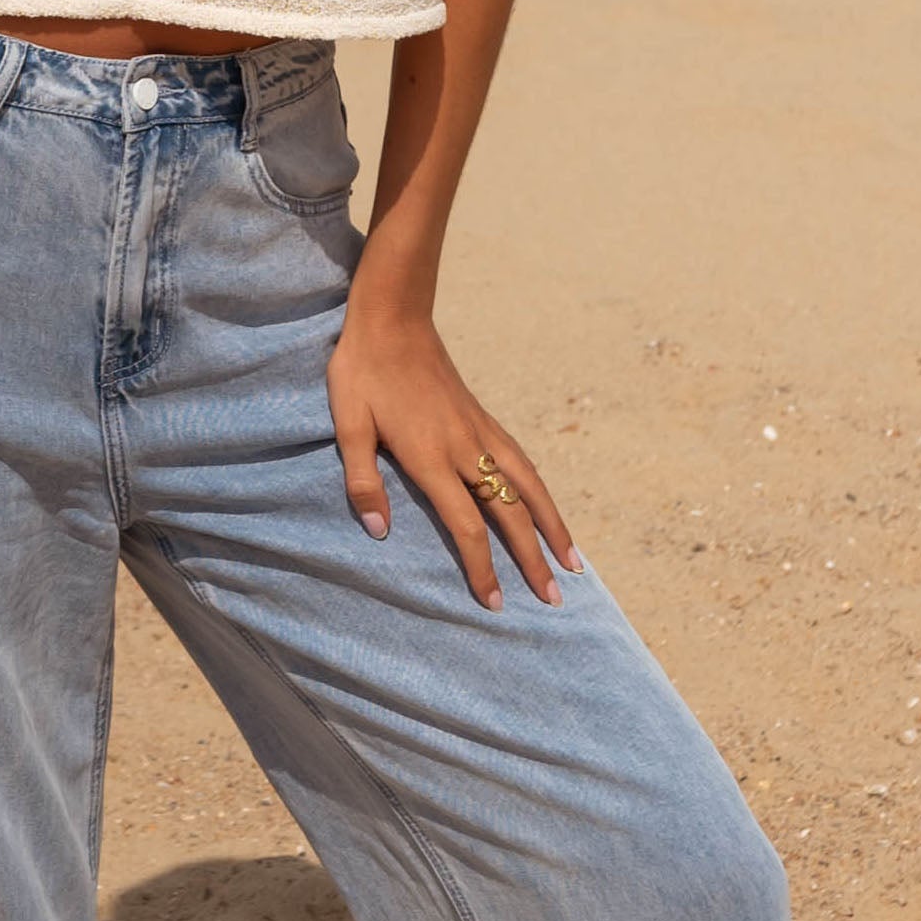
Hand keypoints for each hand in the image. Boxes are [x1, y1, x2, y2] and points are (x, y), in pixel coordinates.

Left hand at [326, 300, 580, 608]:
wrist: (393, 317)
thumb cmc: (363, 371)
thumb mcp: (348, 425)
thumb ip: (363, 481)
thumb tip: (379, 533)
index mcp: (431, 456)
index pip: (467, 525)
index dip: (483, 567)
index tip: (495, 602)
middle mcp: (466, 448)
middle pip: (510, 513)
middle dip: (533, 559)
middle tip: (553, 600)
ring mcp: (480, 431)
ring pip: (529, 486)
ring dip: (553, 526)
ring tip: (573, 562)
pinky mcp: (483, 418)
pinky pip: (523, 461)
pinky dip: (542, 492)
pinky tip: (547, 507)